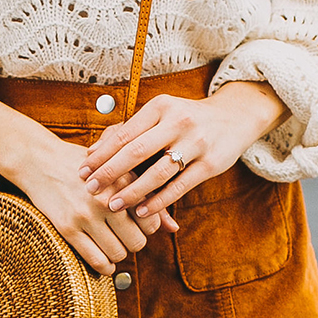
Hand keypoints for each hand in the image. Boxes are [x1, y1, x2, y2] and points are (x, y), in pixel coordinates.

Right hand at [0, 97, 177, 275]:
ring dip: (118, 254)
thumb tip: (174, 229)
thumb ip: (146, 197)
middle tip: (124, 234)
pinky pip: (97, 261)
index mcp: (122, 181)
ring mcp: (86, 215)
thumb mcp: (117, 172)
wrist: (40, 161)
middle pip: (138, 242)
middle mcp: (107, 200)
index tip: (136, 222)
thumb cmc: (84, 166)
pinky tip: (104, 260)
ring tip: (111, 243)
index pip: (151, 221)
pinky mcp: (68, 228)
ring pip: (119, 254)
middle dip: (133, 242)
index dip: (146, 226)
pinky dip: (105, 267)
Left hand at [78, 81, 287, 218]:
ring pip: (157, 172)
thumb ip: (129, 131)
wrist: (234, 117)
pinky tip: (141, 211)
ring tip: (113, 206)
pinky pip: (179, 186)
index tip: (82, 170)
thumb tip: (93, 152)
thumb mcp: (160, 115)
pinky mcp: (210, 164)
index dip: (101, 154)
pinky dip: (158, 201)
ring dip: (132, 192)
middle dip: (110, 173)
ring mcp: (196, 143)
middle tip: (90, 189)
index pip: (124, 133)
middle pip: (136, 151)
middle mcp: (178, 121)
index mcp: (161, 106)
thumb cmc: (186, 119)